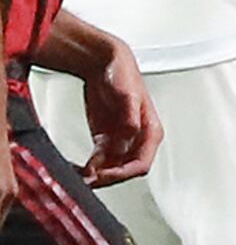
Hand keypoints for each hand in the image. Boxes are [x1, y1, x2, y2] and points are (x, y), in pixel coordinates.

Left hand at [53, 30, 156, 186]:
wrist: (105, 63)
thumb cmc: (122, 74)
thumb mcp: (127, 94)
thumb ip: (130, 115)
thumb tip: (132, 133)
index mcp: (150, 131)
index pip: (141, 164)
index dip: (122, 174)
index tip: (103, 175)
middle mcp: (137, 140)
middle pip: (125, 171)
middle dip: (106, 178)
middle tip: (86, 180)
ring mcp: (120, 141)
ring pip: (110, 169)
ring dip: (95, 176)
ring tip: (77, 176)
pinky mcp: (105, 141)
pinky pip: (98, 162)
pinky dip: (87, 168)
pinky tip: (75, 169)